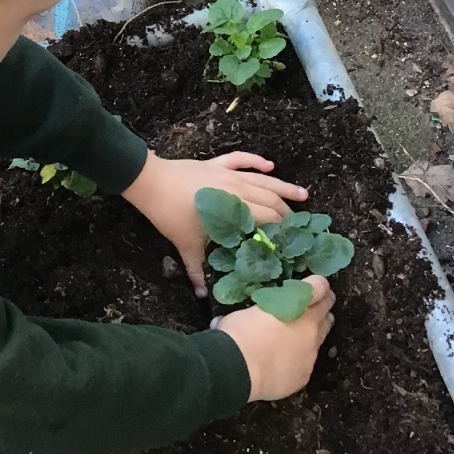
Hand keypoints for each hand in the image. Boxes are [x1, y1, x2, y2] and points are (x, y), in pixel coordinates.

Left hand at [121, 150, 308, 296]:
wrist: (149, 182)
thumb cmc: (169, 214)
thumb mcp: (185, 244)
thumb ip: (197, 270)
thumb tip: (202, 294)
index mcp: (233, 207)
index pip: (266, 218)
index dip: (281, 229)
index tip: (290, 241)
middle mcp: (237, 188)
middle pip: (270, 199)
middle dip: (287, 212)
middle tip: (300, 225)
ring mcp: (227, 173)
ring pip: (263, 179)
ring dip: (284, 187)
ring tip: (303, 195)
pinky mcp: (216, 163)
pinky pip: (241, 159)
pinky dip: (256, 161)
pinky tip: (270, 165)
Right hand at [214, 277, 334, 399]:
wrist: (238, 369)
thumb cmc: (238, 333)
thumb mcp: (243, 313)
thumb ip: (247, 315)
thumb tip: (223, 321)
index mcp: (295, 304)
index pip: (319, 286)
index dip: (319, 284)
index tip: (317, 285)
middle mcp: (309, 326)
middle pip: (326, 311)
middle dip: (322, 307)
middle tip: (314, 307)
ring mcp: (310, 352)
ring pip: (321, 337)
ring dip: (315, 332)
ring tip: (304, 334)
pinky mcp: (305, 374)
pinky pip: (307, 362)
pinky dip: (301, 358)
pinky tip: (288, 361)